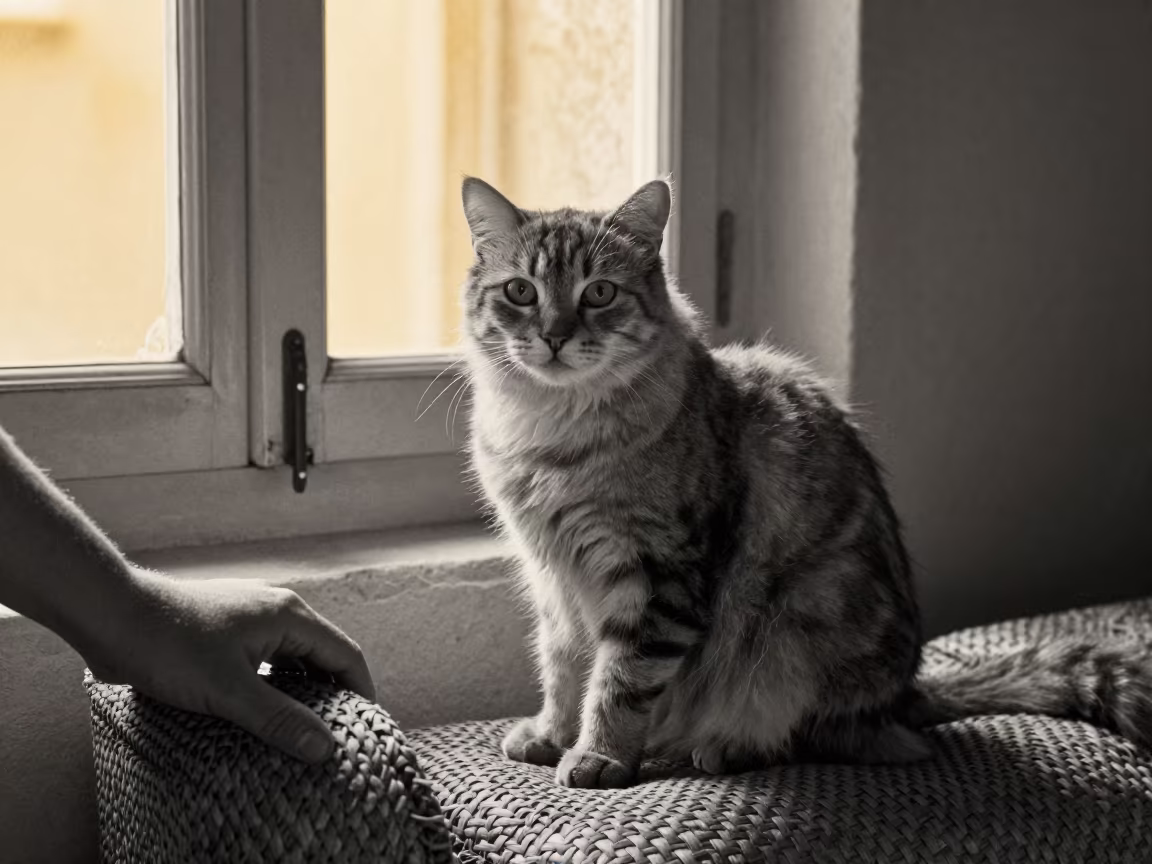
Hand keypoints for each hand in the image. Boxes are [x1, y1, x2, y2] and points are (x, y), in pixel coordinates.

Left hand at [80, 571, 374, 763]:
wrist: (113, 614)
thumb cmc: (170, 644)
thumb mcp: (228, 690)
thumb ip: (279, 719)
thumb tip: (324, 747)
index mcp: (289, 615)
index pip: (345, 654)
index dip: (360, 691)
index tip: (364, 727)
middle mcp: (277, 609)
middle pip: (321, 655)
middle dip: (331, 694)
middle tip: (332, 735)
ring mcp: (250, 616)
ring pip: (291, 657)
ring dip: (299, 691)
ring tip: (298, 729)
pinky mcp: (226, 629)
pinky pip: (265, 657)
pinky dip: (272, 683)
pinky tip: (259, 709)